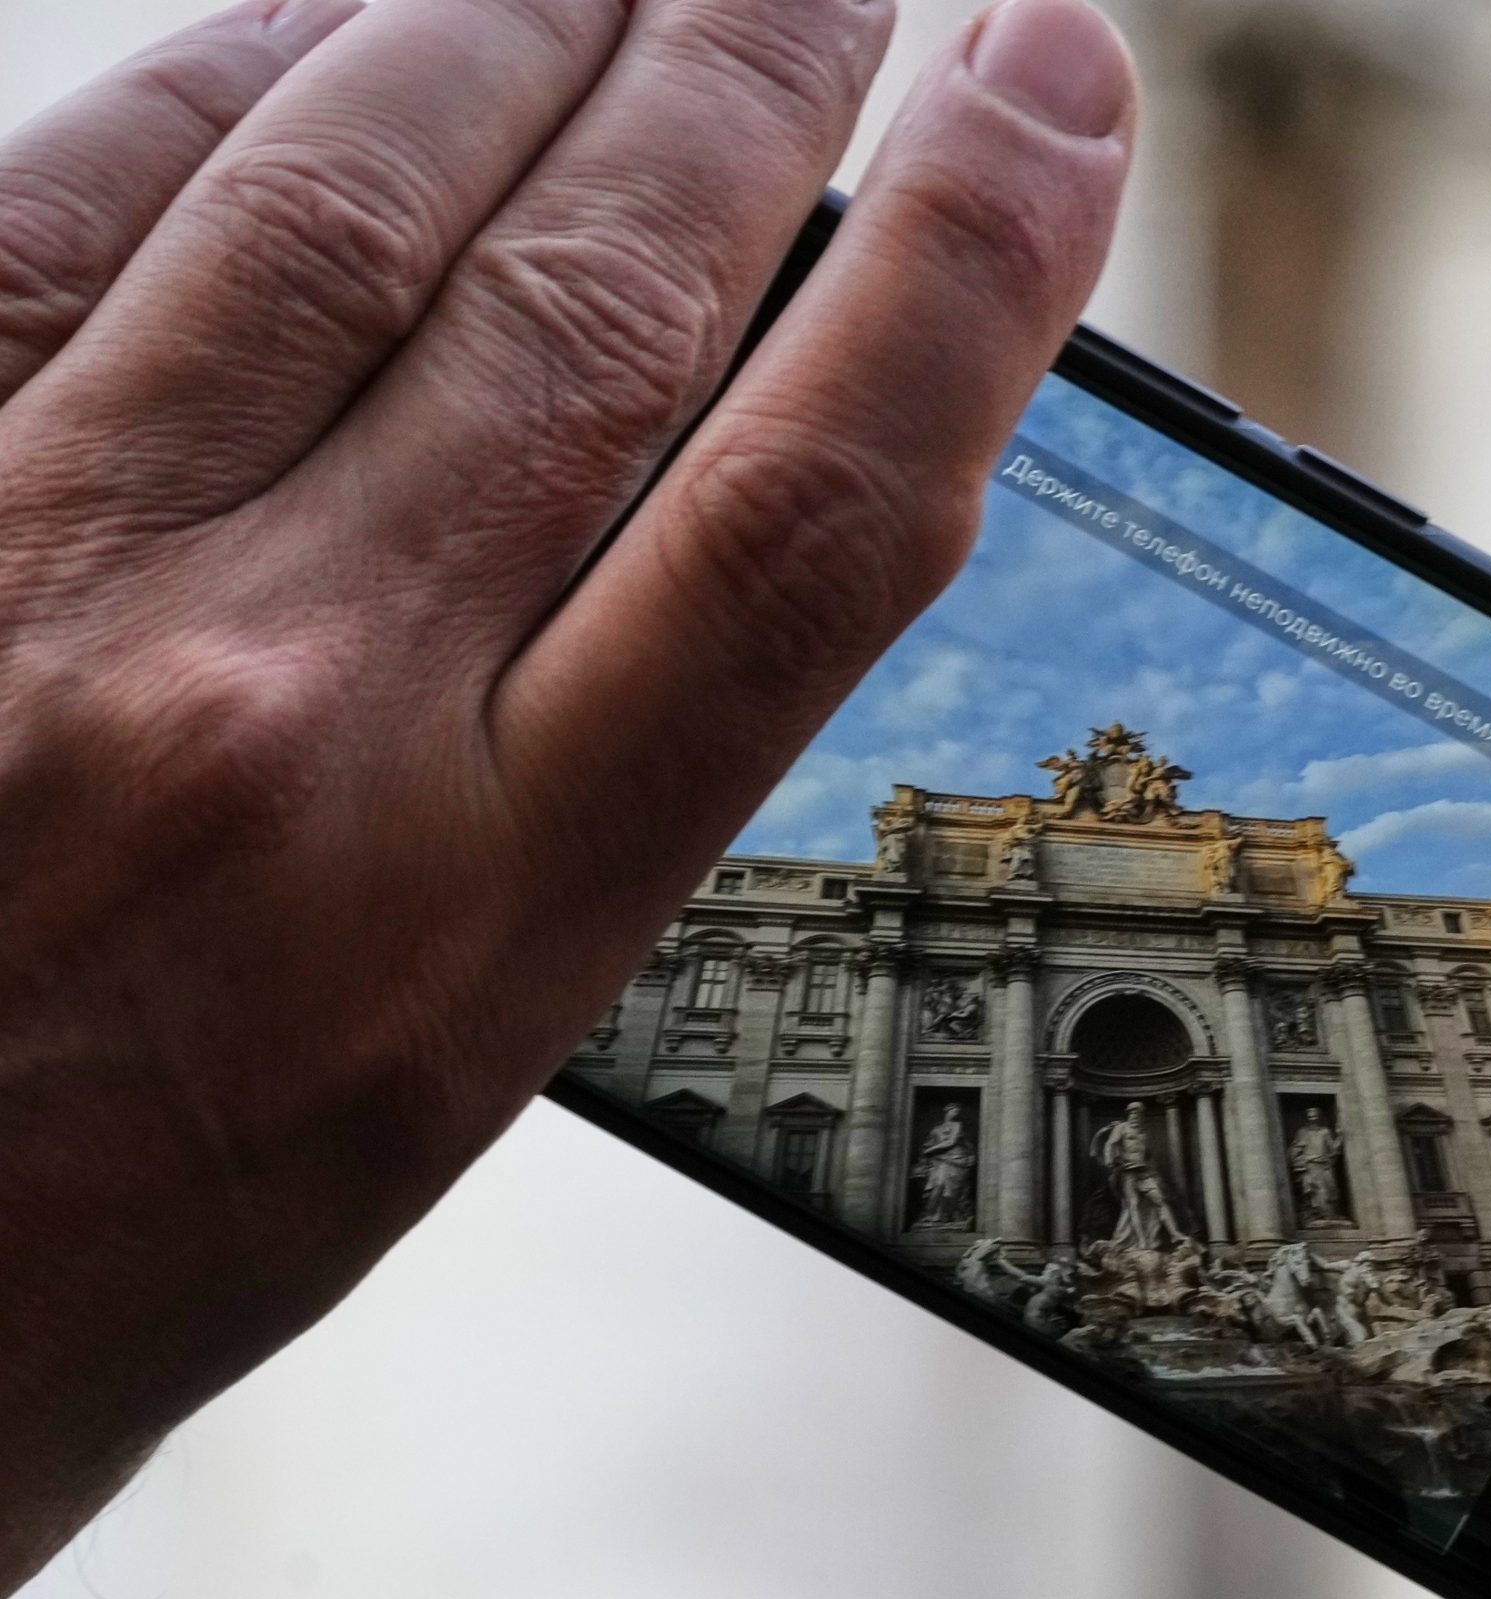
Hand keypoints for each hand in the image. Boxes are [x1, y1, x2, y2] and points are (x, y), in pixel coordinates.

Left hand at [0, 0, 1130, 1585]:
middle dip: (752, 69)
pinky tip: (330, 22)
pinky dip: (226, 80)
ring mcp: (22, 586)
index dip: (972, 266)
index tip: (1057, 90)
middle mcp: (263, 725)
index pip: (804, 525)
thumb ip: (555, 791)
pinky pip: (54, 214)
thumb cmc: (70, 1253)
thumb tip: (688, 477)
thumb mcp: (413, 1082)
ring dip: (517, 22)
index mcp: (461, 933)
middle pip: (591, 305)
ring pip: (332, 207)